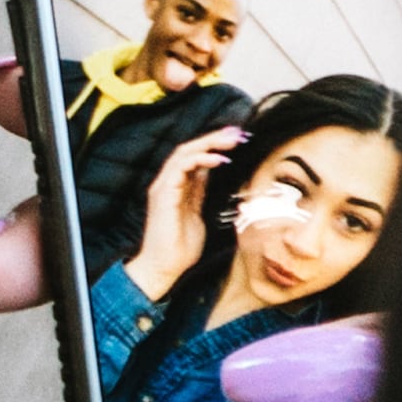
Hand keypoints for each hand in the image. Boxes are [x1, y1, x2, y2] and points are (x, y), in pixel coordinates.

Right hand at [129, 120, 246, 303]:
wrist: (163, 269)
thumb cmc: (180, 248)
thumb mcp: (196, 214)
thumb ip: (198, 193)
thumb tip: (207, 173)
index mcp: (175, 187)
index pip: (194, 157)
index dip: (214, 146)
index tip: (236, 139)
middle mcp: (167, 182)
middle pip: (189, 149)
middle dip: (214, 138)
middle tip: (238, 132)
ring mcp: (163, 186)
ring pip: (184, 152)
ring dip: (209, 143)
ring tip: (231, 140)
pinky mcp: (163, 193)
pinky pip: (181, 167)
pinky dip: (201, 159)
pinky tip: (219, 159)